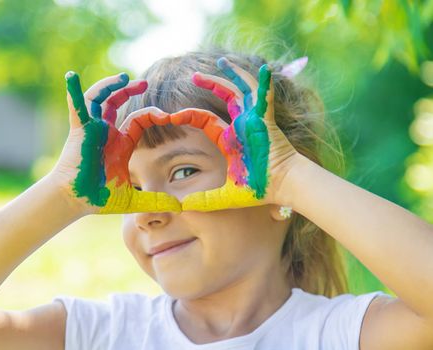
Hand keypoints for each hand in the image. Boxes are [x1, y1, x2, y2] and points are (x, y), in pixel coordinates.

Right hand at [49, 71, 180, 214]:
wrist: (76, 201)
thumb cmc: (99, 199)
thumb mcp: (133, 198)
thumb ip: (154, 201)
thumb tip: (178, 207)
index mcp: (119, 144)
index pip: (137, 120)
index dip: (152, 115)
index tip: (168, 116)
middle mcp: (106, 133)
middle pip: (116, 102)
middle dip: (129, 90)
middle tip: (145, 83)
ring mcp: (92, 129)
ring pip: (100, 98)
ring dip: (111, 85)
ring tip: (125, 77)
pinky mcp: (80, 129)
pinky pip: (77, 105)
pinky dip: (74, 90)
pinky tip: (72, 77)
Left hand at [178, 58, 299, 210]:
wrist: (283, 186)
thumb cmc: (259, 189)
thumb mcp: (226, 195)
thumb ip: (205, 199)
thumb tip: (183, 207)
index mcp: (230, 139)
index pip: (206, 120)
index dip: (189, 115)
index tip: (173, 114)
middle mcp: (241, 125)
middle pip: (225, 98)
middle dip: (211, 84)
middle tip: (193, 76)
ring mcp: (254, 120)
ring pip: (242, 90)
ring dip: (232, 75)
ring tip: (220, 61)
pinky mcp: (266, 121)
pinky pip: (266, 97)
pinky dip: (264, 83)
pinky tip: (263, 68)